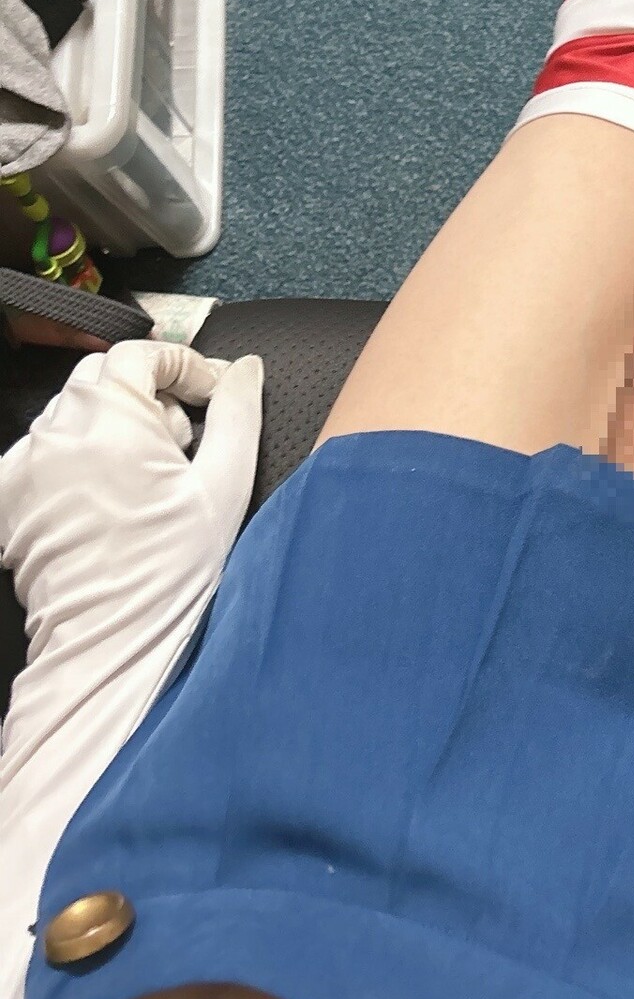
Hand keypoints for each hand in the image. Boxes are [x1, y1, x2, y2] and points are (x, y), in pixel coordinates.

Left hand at [0, 343, 263, 998]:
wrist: (115, 646)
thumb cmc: (173, 577)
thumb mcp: (225, 484)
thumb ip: (236, 411)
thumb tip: (245, 371)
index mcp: (111, 421)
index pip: (142, 353)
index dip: (185, 366)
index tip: (213, 394)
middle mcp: (57, 435)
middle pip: (104, 377)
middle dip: (151, 396)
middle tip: (188, 444)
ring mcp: (26, 466)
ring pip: (74, 411)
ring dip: (116, 425)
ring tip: (154, 480)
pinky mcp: (10, 497)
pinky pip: (47, 449)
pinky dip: (80, 457)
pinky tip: (115, 499)